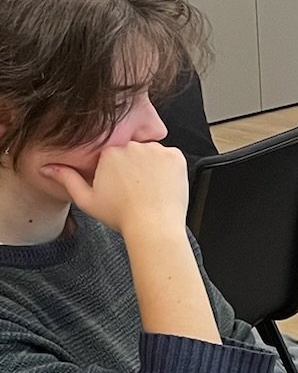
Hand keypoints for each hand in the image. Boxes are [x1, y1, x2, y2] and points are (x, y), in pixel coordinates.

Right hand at [43, 140, 187, 237]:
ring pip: (152, 154)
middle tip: (135, 190)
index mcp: (110, 152)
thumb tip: (47, 168)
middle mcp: (133, 146)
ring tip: (149, 190)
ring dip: (151, 167)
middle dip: (134, 167)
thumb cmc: (121, 215)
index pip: (113, 155)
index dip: (116, 172)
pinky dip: (168, 170)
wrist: (153, 226)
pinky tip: (162, 186)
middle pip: (133, 152)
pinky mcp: (176, 157)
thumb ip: (66, 179)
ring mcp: (157, 150)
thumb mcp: (86, 199)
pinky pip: (171, 158)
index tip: (120, 187)